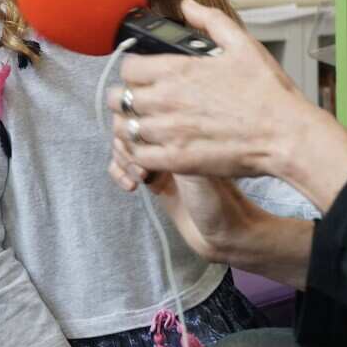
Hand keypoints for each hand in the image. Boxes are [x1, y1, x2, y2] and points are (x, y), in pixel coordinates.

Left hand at [108, 0, 346, 210]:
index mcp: (177, 70)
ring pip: (124, 127)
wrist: (286, 135)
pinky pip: (138, 156)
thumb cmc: (268, 93)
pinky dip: (138, 152)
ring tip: (145, 125)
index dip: (133, 70)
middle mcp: (166, 100)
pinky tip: (152, 147)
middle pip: (118, 97)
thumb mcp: (243, 44)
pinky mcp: (175, 160)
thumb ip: (210, 21)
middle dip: (126, 97)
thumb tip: (187, 5)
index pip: (128, 68)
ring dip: (130, 124)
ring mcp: (168, 132)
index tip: (143, 75)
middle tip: (141, 100)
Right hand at [111, 136, 312, 288]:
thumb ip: (173, 149)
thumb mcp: (198, 173)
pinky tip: (130, 187)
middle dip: (128, 147)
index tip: (142, 151)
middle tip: (143, 172)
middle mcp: (172, 139)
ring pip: (125, 145)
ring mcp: (162, 157)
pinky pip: (124, 165)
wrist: (227, 233)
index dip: (136, 129)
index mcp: (184, 130)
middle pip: (131, 127)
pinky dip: (119, 172)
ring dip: (123, 160)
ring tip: (139, 180)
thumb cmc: (221, 203)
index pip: (145, 113)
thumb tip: (144, 128)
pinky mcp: (155, 175)